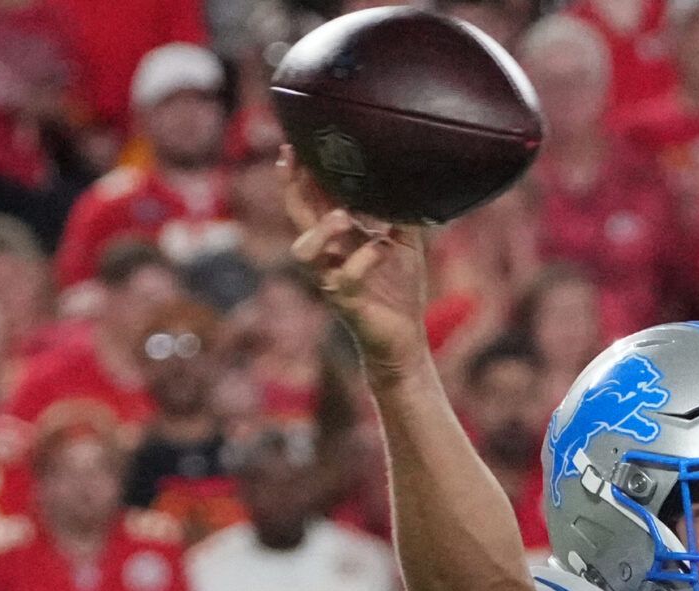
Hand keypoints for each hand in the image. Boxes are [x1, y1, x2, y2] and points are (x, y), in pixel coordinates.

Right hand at [282, 148, 430, 374]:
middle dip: (293, 188)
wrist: (406, 338)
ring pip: (304, 252)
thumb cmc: (400, 290)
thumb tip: (405, 177)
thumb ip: (399, 213)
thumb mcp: (404, 243)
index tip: (296, 144)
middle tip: (295, 158)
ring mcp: (331, 279)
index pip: (310, 200)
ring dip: (320, 230)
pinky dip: (364, 260)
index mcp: (337, 239)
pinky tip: (383, 248)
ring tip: (343, 215)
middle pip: (298, 217)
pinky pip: (344, 279)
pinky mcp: (346, 304)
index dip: (300, 175)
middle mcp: (327, 256)